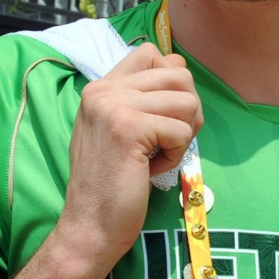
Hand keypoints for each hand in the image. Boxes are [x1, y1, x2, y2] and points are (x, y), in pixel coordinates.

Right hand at [51, 44, 202, 278]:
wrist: (90, 224)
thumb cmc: (113, 181)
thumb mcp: (123, 129)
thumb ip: (144, 97)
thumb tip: (180, 65)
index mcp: (101, 87)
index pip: (152, 54)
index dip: (173, 81)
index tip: (162, 116)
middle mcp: (104, 90)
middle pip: (179, 74)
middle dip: (188, 110)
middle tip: (168, 140)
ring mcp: (113, 106)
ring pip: (188, 101)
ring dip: (184, 134)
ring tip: (157, 155)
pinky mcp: (127, 128)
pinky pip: (181, 131)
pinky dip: (176, 155)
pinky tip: (151, 169)